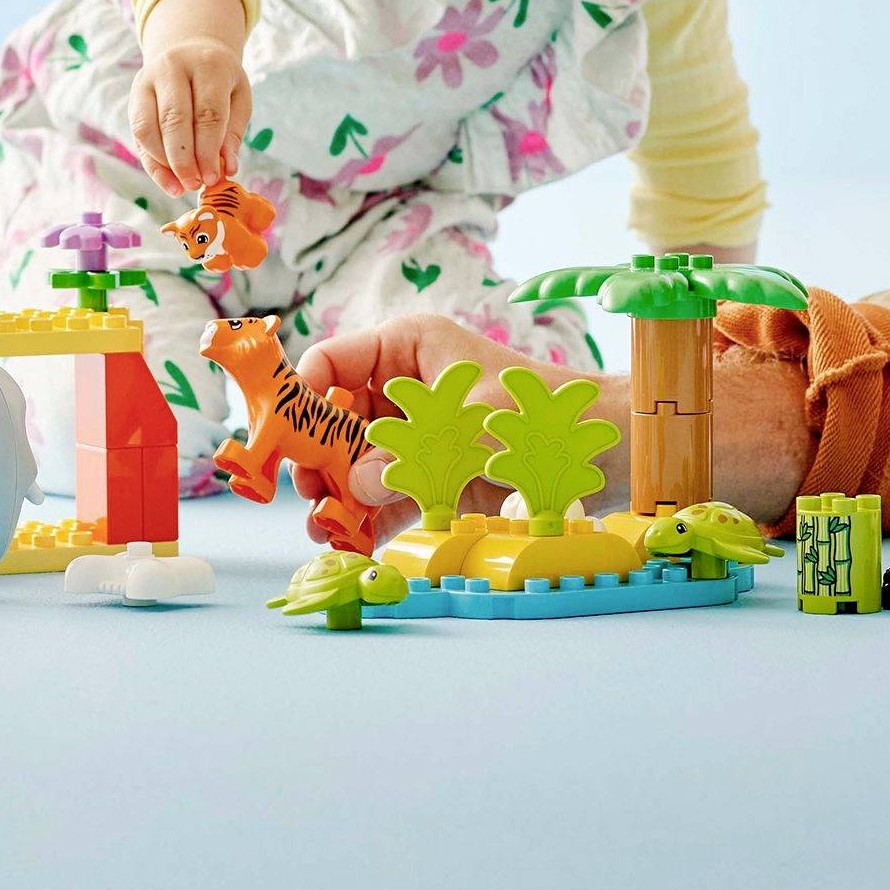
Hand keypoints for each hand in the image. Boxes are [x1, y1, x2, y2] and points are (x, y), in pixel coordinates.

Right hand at [129, 0, 252, 195]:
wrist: (191, 49)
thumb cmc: (220, 80)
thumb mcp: (238, 98)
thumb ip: (233, 133)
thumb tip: (226, 169)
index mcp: (208, 64)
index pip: (207, 113)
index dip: (209, 150)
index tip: (213, 178)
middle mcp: (173, 67)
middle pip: (174, 120)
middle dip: (184, 159)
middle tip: (195, 184)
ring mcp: (148, 79)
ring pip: (148, 127)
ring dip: (164, 163)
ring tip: (181, 186)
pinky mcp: (134, 94)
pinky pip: (137, 133)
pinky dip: (152, 162)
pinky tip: (168, 181)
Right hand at [304, 316, 631, 512]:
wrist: (606, 449)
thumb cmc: (546, 413)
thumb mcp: (474, 427)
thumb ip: (410, 454)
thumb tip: (356, 484)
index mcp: (409, 347)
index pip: (334, 361)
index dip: (303, 394)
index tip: (283, 435)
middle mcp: (405, 386)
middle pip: (337, 417)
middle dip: (317, 455)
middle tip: (308, 492)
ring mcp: (418, 431)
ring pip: (358, 460)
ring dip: (339, 494)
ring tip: (324, 530)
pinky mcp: (434, 471)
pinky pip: (389, 492)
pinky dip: (371, 516)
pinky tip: (352, 542)